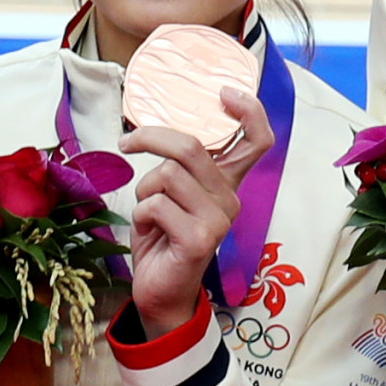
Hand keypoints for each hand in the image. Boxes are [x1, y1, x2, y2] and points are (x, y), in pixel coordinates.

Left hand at [116, 88, 262, 336]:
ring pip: (167, 174)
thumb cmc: (163, 239)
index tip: (224, 93)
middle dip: (151, 138)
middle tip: (127, 141)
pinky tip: (150, 231)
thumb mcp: (172, 194)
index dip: (249, 110)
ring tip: (149, 210)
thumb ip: (178, 166)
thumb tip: (154, 129)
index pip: (258, 141)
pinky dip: (141, 214)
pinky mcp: (200, 239)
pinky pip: (157, 204)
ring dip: (145, 189)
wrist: (162, 293)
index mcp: (227, 183)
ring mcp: (218, 220)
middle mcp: (230, 199)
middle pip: (192, 146)